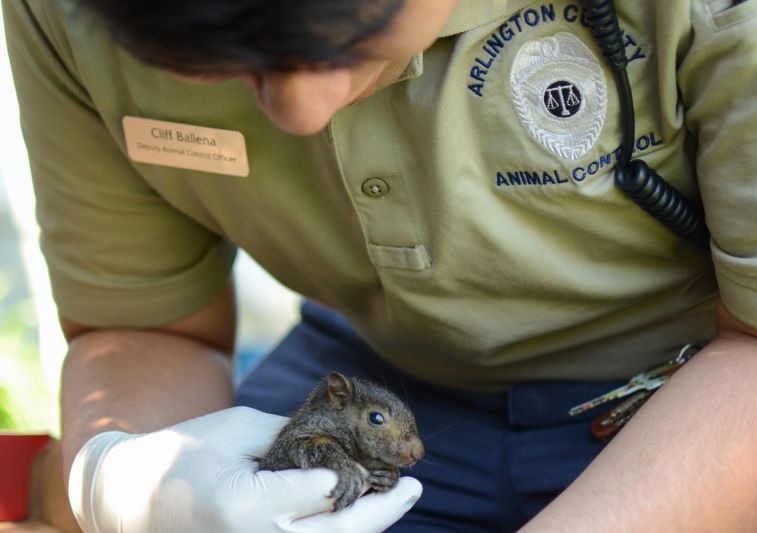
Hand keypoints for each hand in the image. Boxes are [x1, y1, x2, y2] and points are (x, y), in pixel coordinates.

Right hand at [68, 406, 421, 532]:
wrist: (125, 499)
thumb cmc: (179, 452)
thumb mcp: (238, 429)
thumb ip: (291, 436)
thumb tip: (338, 436)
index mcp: (246, 505)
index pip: (326, 493)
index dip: (361, 477)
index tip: (386, 459)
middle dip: (383, 511)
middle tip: (413, 487)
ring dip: (365, 528)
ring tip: (392, 502)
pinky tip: (352, 518)